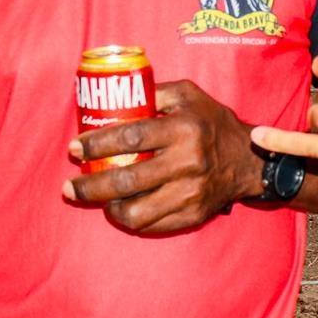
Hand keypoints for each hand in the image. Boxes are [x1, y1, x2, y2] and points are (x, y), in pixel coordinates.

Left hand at [64, 80, 262, 234]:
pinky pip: (153, 225)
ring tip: (96, 200)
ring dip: (108, 208)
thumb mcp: (187, 94)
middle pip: (126, 180)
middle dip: (90, 186)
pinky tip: (120, 208)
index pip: (130, 137)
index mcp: (183, 129)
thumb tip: (113, 94)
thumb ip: (153, 92)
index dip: (97, 144)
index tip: (75, 148)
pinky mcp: (193, 214)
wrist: (248, 160)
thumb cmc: (211, 121)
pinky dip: (131, 219)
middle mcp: (187, 162)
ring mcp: (191, 193)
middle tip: (69, 186)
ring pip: (137, 212)